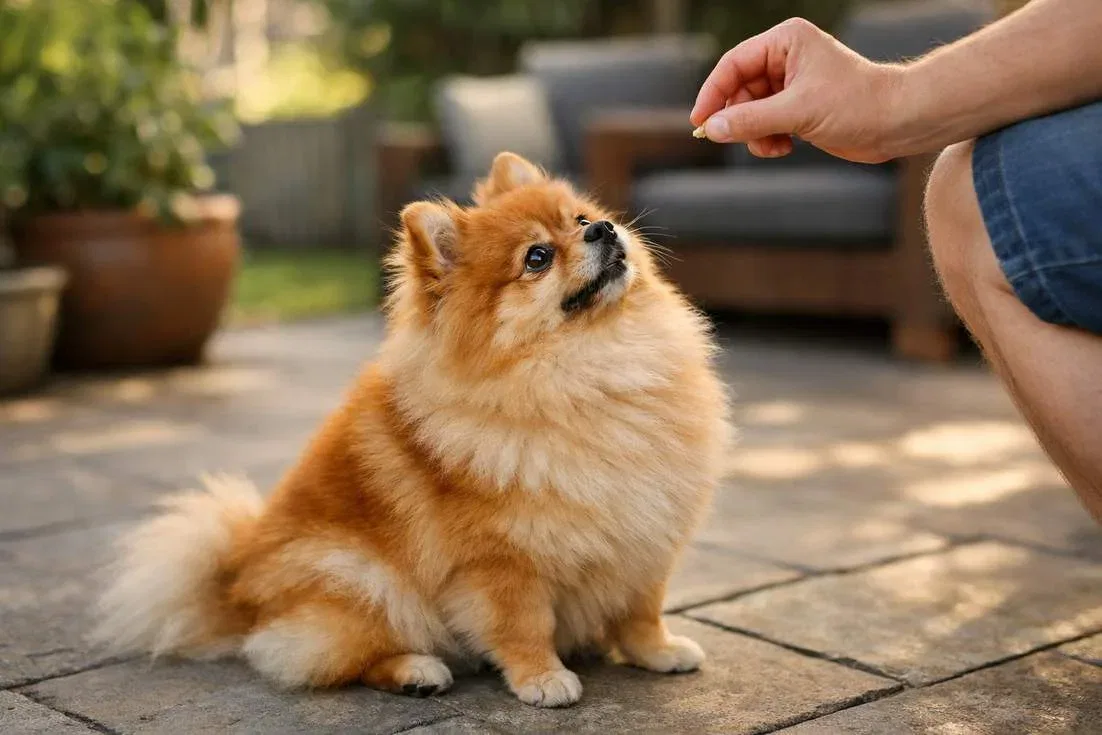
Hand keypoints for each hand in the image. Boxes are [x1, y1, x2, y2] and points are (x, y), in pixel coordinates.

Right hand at [690, 18, 906, 162]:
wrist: (897, 123)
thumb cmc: (858, 104)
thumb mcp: (798, 112)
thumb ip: (751, 120)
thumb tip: (711, 129)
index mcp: (785, 41)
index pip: (734, 64)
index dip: (713, 93)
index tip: (699, 122)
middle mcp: (786, 58)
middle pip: (738, 90)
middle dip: (738, 119)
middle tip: (736, 140)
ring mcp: (791, 84)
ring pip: (749, 111)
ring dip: (754, 134)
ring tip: (773, 146)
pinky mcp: (797, 108)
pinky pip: (765, 124)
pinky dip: (768, 140)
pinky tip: (785, 148)